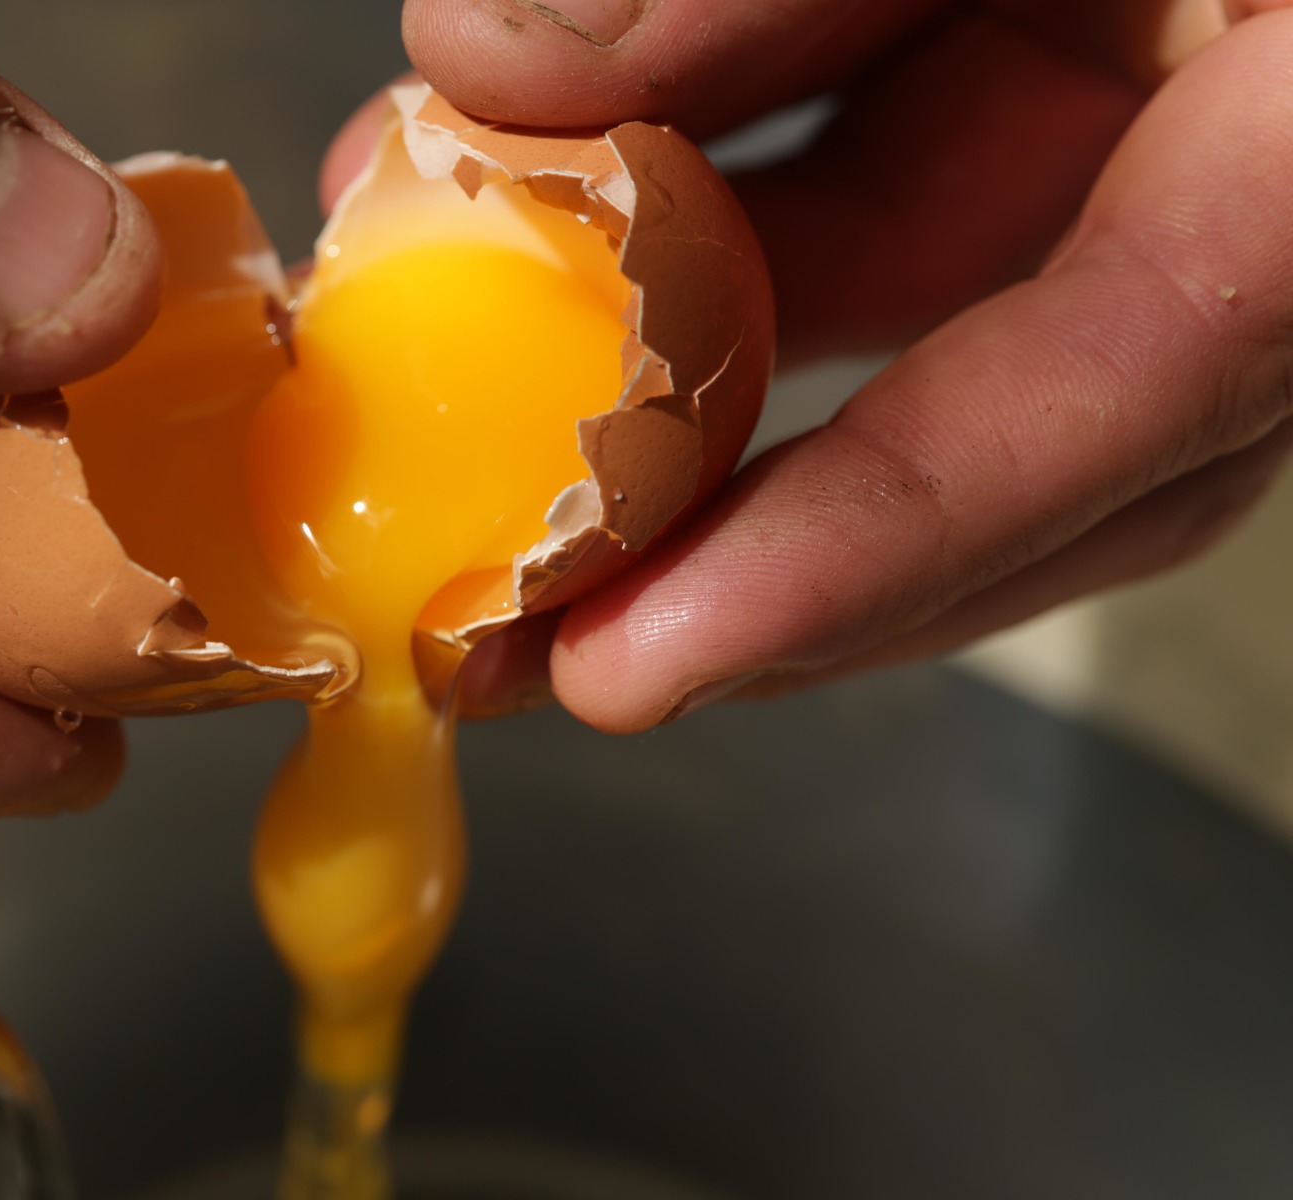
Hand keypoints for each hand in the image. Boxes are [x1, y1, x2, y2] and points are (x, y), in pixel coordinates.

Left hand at [387, 0, 1292, 729]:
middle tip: (517, 620)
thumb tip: (502, 59)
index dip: (875, 545)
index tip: (635, 662)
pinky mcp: (1089, 60)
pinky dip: (728, 207)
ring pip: (938, 317)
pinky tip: (565, 181)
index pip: (1138, 393)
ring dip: (692, 358)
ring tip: (480, 386)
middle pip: (1022, 444)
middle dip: (747, 537)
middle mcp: (1269, 175)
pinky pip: (912, 178)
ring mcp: (1181, 126)